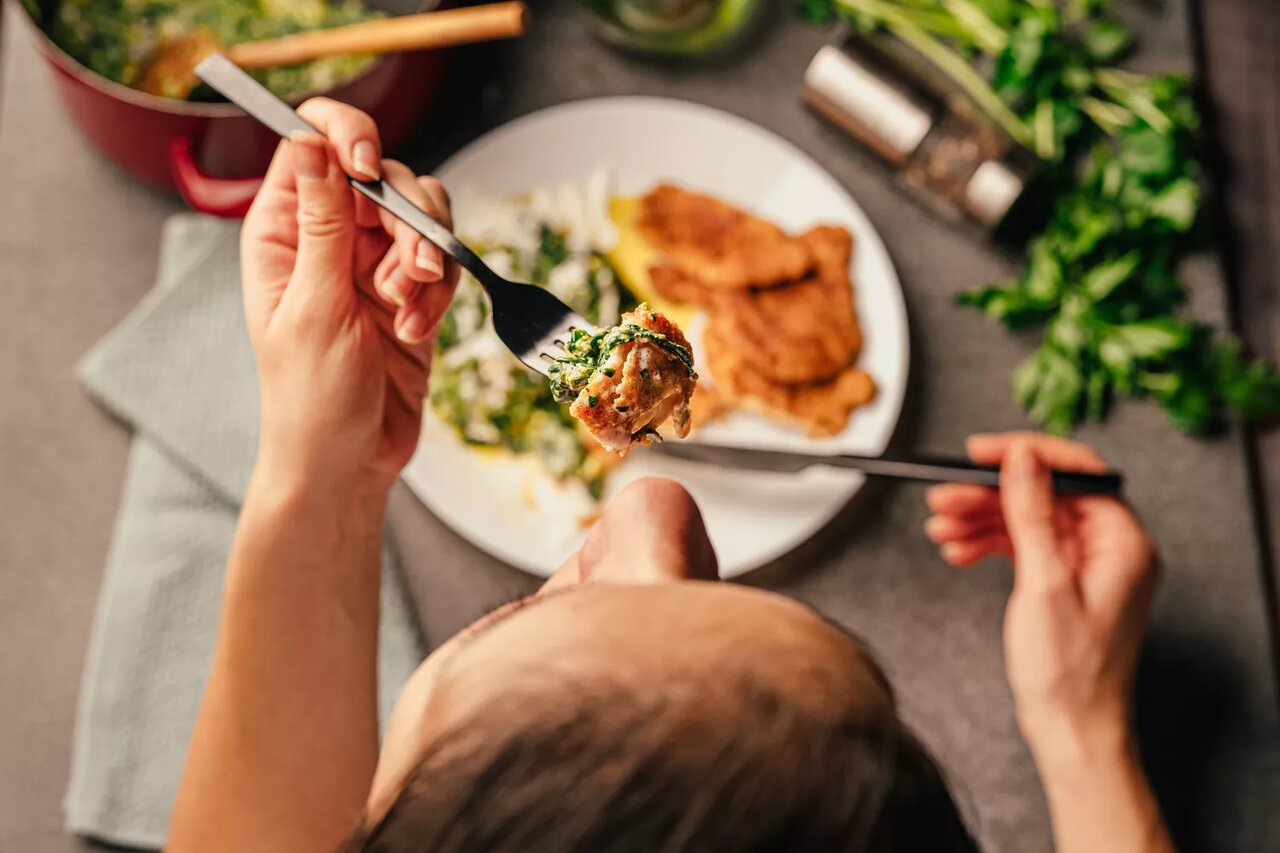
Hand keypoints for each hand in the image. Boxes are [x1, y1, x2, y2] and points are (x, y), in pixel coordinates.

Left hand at [240, 98, 458, 490]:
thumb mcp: (315, 305)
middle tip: (407, 274)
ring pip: (424, 215)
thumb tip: (310, 140)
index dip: (347, 138)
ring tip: (410, 305)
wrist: (348, 461)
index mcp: (284, 230)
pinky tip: (416, 328)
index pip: (313, 143)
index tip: (368, 171)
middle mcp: (331, 236)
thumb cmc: (309, 396)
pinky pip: (445, 263)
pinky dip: (441, 293)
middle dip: (407, 222)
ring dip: (428, 256)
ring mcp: (376, 264)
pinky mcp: (415, 293)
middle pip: (385, 177)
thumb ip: (323, 221)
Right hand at [924, 433, 1158, 761]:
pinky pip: (1025, 546)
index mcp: (1123, 542)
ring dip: (981, 520)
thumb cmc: (1069, 674)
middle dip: (989, 495)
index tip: (979, 452)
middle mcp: (1111, 548)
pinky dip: (989, 544)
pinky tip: (957, 550)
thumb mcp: (1043, 583)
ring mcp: (1088, 565)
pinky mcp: (1066, 582)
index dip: (1025, 454)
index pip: (1076, 471)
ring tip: (941, 528)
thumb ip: (1033, 513)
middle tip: (944, 497)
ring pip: (1028, 519)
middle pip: (1044, 495)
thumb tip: (1023, 458)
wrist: (1071, 731)